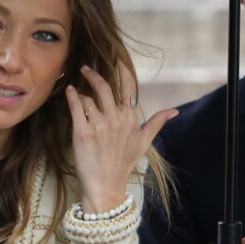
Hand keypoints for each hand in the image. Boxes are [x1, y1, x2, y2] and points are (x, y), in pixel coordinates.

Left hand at [65, 60, 177, 212]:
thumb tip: (175, 111)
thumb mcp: (143, 143)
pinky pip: (76, 107)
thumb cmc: (123, 164)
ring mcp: (99, 126)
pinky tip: (70, 92)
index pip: (128, 87)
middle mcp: (116, 119)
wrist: (105, 186)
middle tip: (85, 68)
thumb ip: (156, 123)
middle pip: (104, 87)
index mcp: (130, 119)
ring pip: (88, 97)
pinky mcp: (82, 133)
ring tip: (77, 91)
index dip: (122, 69)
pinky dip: (72, 97)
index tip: (116, 56)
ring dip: (81, 92)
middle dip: (93, 74)